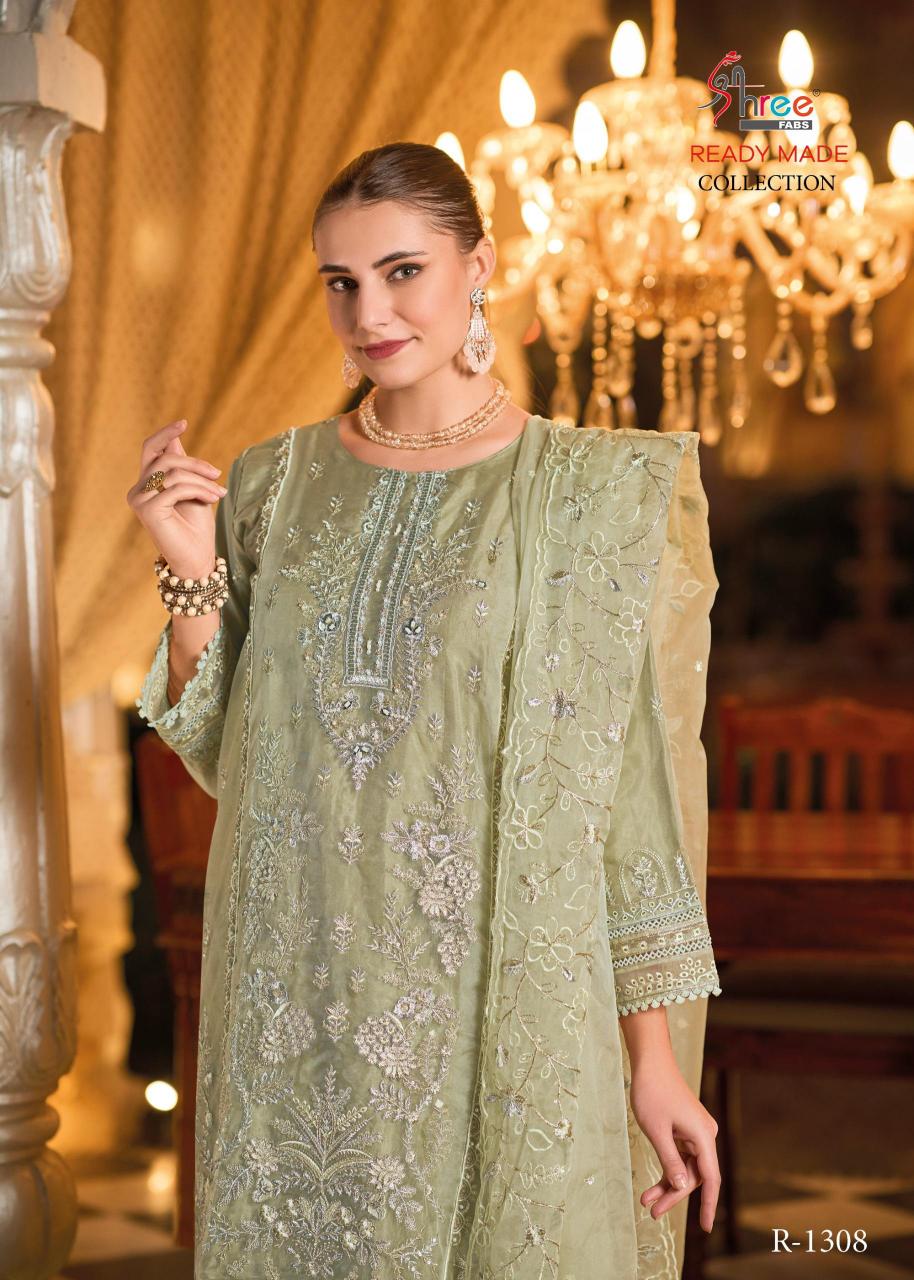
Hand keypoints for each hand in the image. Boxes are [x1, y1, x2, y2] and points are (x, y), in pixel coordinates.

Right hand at [128, 419, 226, 576]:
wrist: (197, 558)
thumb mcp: (192, 490)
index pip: (150, 449)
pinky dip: (198, 491)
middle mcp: (138, 491)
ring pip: (173, 473)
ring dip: (202, 481)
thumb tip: (175, 440)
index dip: (165, 434)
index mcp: (146, 484)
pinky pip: (176, 488)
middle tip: (217, 474)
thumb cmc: (196, 527)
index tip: (183, 422)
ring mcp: (140, 501)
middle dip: (195, 463)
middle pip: (164, 458)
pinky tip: (211, 500)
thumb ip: (182, 467)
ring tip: (219, 492)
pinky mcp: (147, 510)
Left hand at [630, 1050, 719, 1233]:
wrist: (651, 1062)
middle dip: (674, 1196)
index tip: (704, 1228)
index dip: (707, 1205)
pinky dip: (666, 1170)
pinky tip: (652, 1186)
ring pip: (685, 1169)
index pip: (710, 1179)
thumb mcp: (657, 1131)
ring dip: (666, 1185)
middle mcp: (705, 1136)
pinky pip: (679, 1157)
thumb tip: (681, 1187)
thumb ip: (670, 1161)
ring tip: (646, 1203)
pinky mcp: (686, 1130)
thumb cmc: (652, 1093)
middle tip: (652, 1213)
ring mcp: (696, 1133)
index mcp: (704, 1136)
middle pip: (694, 1176)